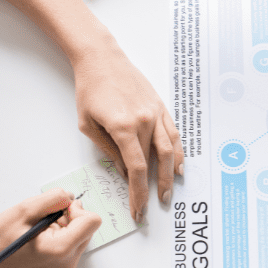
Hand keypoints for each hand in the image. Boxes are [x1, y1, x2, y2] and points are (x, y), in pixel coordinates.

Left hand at [0, 0, 182, 224]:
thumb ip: (108, 150)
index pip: (137, 170)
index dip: (138, 193)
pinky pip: (174, 134)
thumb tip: (125, 171)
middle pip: (156, 163)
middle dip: (156, 187)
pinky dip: (179, 152)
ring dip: (172, 173)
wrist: (101, 58)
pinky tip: (179, 165)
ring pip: (171, 150)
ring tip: (169, 190)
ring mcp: (155, 113)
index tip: (138, 209)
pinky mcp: (161, 107)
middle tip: (156, 205)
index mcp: (123, 127)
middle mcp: (144, 121)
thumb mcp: (88, 124)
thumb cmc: (90, 90)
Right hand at [0, 189, 101, 267]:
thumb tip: (70, 197)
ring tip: (39, 230)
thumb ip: (52, 199)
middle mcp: (68, 262)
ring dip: (64, 226)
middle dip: (69, 217)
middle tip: (43, 219)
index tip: (57, 209)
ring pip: (80, 234)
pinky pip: (72, 244)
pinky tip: (40, 238)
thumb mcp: (24, 210)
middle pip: (87, 228)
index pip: (92, 221)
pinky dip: (60, 236)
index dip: (76, 209)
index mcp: (61, 249)